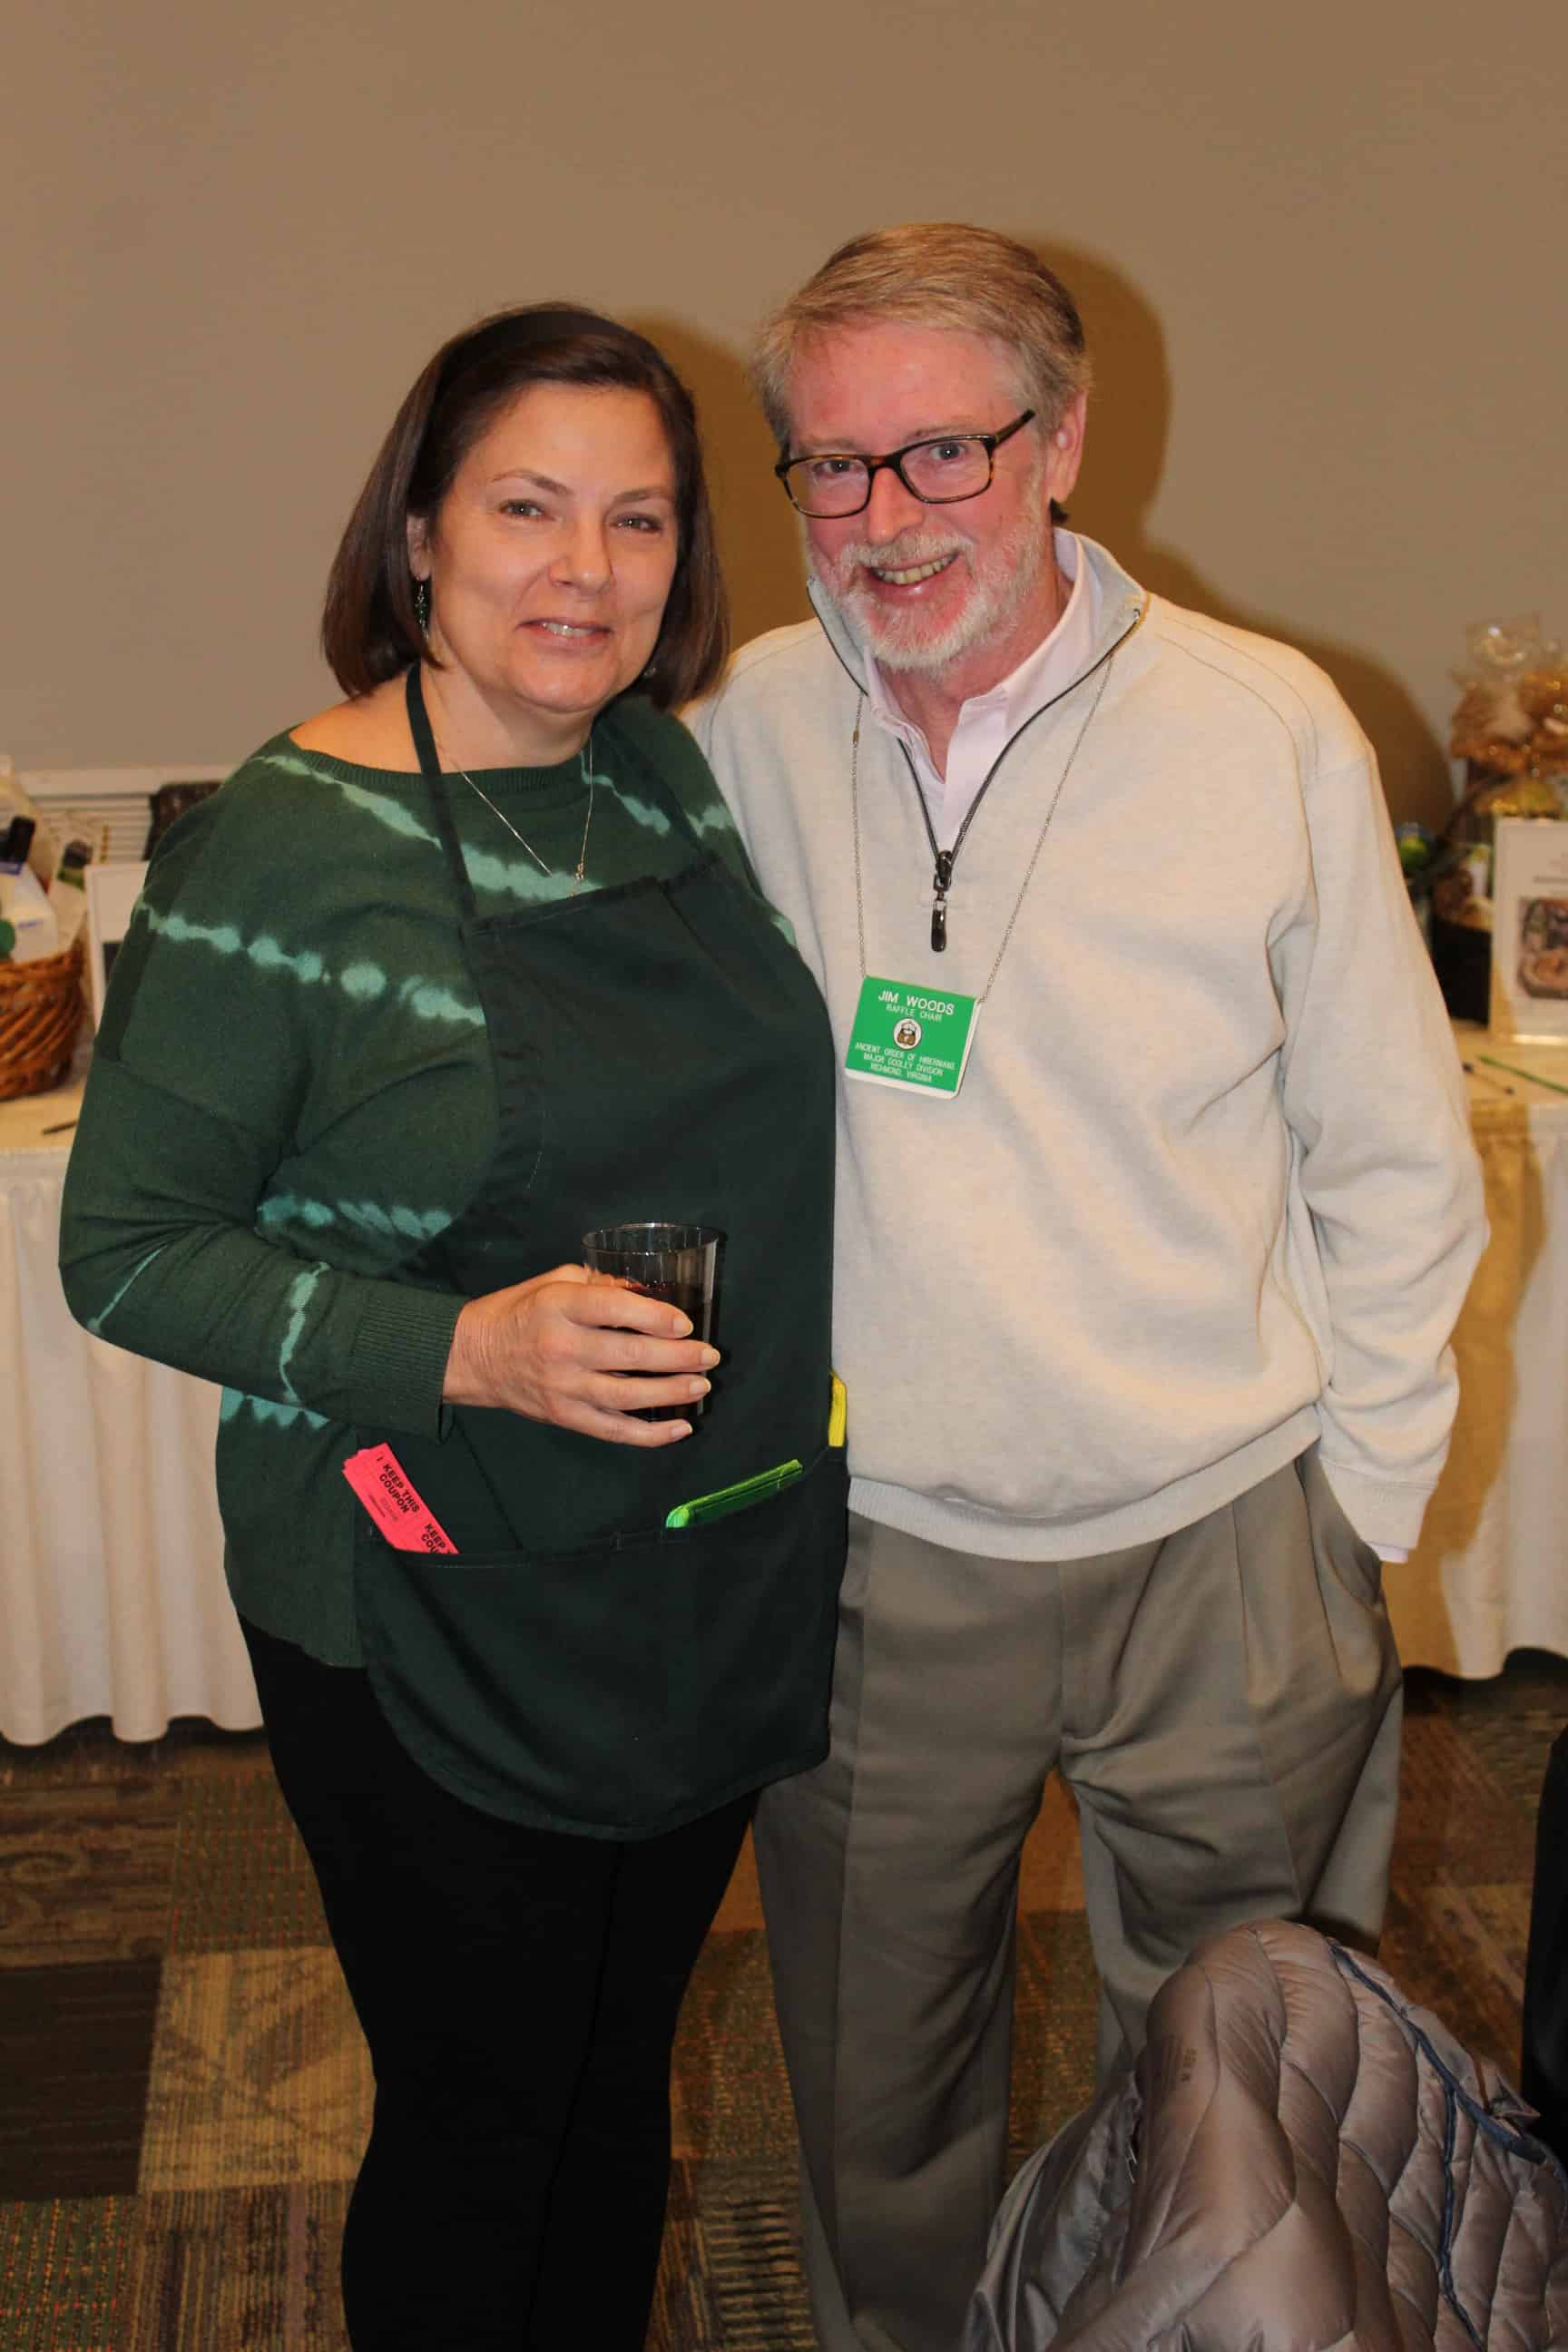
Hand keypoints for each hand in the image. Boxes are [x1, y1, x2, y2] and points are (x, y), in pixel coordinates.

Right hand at [442, 1263, 717, 1445]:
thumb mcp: (554, 1281)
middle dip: (677, 1357)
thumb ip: (600, 1285)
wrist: (473, 1357)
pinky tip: (679, 1428)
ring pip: (627, 1396)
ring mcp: (563, 1387)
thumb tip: (648, 1293)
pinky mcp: (564, 1417)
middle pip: (630, 1355)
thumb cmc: (519, 1312)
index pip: (615, 1310)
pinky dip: (649, 1434)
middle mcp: (562, 1348)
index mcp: (559, 1307)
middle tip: (709, 1356)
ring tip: (701, 1387)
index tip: (685, 1324)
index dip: (656, 1317)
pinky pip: (613, 1431)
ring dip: (671, 1394)